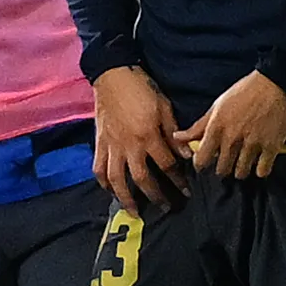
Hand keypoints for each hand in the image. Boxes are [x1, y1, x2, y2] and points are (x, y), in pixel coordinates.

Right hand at [92, 66, 186, 213]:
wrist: (112, 75)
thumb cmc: (142, 88)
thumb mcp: (164, 108)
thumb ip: (174, 134)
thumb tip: (187, 155)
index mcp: (148, 135)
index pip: (167, 165)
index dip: (178, 180)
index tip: (186, 191)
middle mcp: (129, 145)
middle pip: (142, 178)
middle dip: (156, 196)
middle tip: (166, 207)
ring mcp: (112, 146)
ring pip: (116, 179)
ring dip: (126, 198)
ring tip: (135, 211)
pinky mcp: (100, 143)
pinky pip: (99, 168)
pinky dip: (104, 183)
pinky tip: (112, 191)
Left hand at [182, 71, 285, 180]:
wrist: (276, 84)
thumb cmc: (246, 91)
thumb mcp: (217, 106)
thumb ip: (198, 126)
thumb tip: (178, 137)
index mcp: (217, 128)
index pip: (201, 160)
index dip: (201, 164)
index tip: (205, 162)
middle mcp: (233, 139)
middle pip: (221, 170)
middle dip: (222, 167)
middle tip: (227, 159)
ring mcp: (252, 145)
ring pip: (241, 173)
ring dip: (241, 169)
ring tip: (243, 160)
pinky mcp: (271, 148)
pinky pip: (262, 171)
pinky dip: (260, 169)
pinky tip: (260, 162)